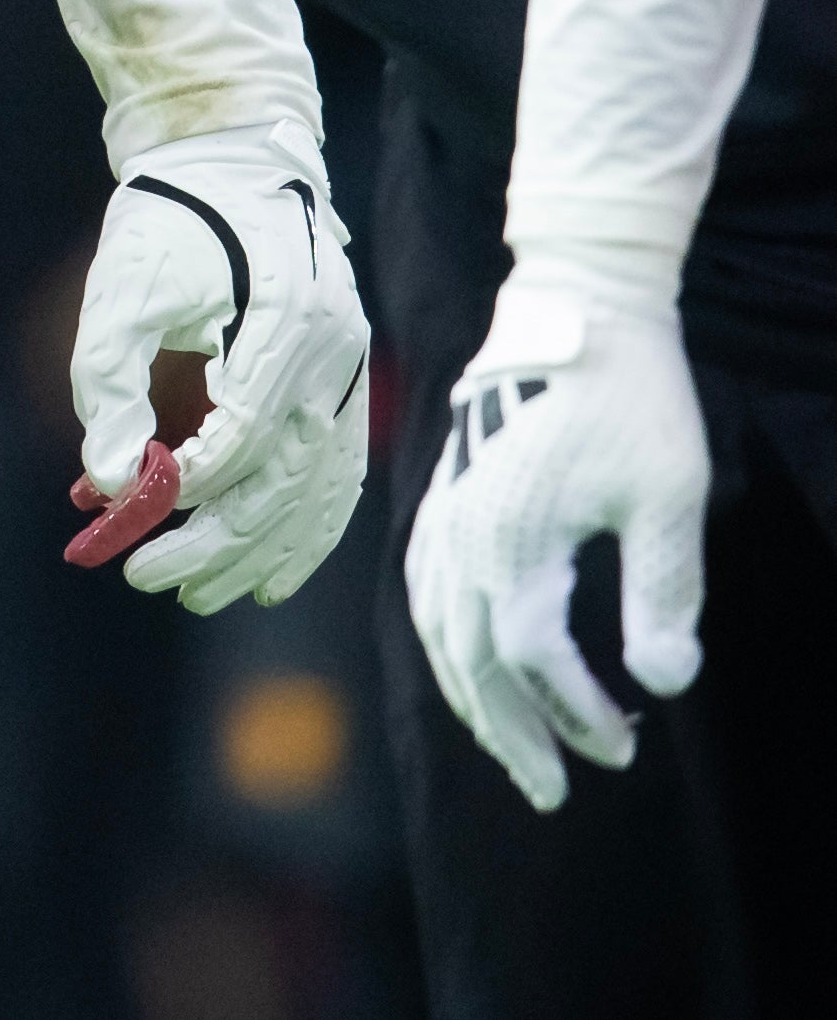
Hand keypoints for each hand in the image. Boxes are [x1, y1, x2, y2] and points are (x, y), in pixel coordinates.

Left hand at [69, 116, 368, 609]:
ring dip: (260, 552)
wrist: (230, 160)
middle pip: (287, 477)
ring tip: (197, 592)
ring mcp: (352, 371)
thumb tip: (108, 481)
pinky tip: (271, 575)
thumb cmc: (170, 219)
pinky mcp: (349, 383)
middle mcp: (337, 353)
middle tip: (146, 578)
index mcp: (287, 319)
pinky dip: (307, 531)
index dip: (192, 483)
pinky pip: (338, 476)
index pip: (247, 431)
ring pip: (318, 491)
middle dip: (218, 540)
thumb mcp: (123, 284)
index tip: (131, 512)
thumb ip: (110, 378)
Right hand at [403, 271, 707, 810]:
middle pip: (469, 655)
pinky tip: (464, 650)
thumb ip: (663, 593)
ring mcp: (444, 503)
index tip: (625, 744)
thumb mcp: (668, 497)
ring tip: (508, 739)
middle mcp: (461, 528)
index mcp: (510, 536)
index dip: (575, 710)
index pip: (532, 655)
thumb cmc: (631, 397)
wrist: (579, 302)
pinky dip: (442, 632)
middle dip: (510, 730)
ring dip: (470, 690)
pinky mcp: (445, 484)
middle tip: (555, 790)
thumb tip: (662, 683)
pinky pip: (424, 580)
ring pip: (435, 621)